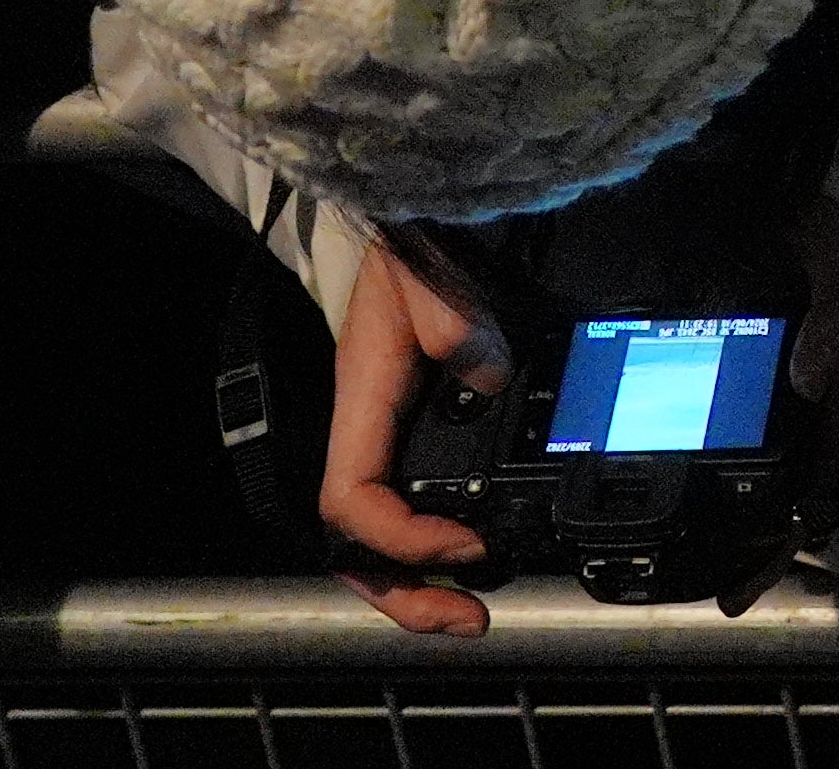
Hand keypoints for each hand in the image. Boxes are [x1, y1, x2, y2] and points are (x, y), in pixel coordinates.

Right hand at [320, 230, 511, 636]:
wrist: (404, 217)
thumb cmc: (407, 243)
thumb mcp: (428, 270)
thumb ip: (453, 318)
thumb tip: (485, 374)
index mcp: (361, 402)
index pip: (352, 502)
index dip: (401, 539)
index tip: (465, 547)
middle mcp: (367, 430)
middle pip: (357, 545)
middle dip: (403, 593)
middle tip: (468, 620)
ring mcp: (388, 434)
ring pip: (381, 534)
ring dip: (419, 579)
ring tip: (473, 607)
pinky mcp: (416, 428)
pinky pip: (410, 502)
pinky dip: (434, 542)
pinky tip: (474, 556)